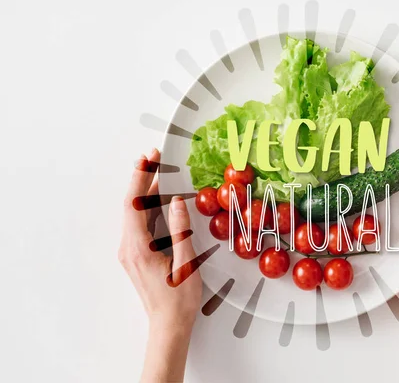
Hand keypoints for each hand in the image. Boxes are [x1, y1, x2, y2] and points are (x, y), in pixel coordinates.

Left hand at [119, 148, 201, 381]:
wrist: (168, 326)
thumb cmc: (178, 300)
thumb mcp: (185, 263)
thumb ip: (180, 231)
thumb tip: (178, 203)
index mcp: (137, 248)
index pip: (133, 205)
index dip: (140, 178)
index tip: (148, 159)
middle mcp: (128, 248)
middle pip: (132, 206)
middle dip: (143, 180)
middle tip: (155, 158)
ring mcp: (130, 252)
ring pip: (136, 215)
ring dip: (146, 194)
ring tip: (160, 174)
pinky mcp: (136, 256)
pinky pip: (141, 225)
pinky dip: (149, 209)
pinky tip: (162, 201)